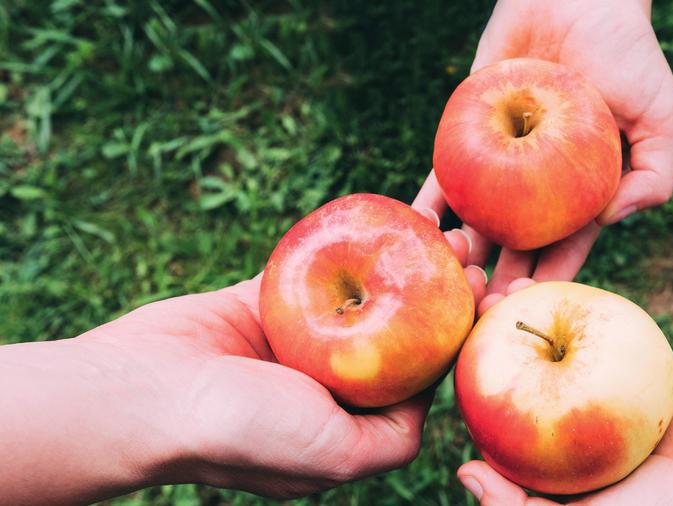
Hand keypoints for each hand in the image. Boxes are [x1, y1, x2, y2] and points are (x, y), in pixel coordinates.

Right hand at [0, 218, 484, 503]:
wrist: (141, 392)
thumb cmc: (241, 432)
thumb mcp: (335, 456)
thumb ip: (392, 440)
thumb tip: (432, 407)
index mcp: (352, 420)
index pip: (424, 374)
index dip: (463, 334)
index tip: (492, 294)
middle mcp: (333, 379)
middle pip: (404, 325)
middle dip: (443, 289)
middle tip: (476, 251)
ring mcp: (303, 336)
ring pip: (369, 288)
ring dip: (408, 257)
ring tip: (450, 224)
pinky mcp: (272, 298)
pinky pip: (321, 262)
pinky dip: (353, 238)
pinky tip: (391, 213)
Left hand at [416, 0, 672, 312]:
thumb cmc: (628, 54)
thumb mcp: (662, 117)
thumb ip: (653, 175)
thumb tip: (609, 222)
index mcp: (584, 192)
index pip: (565, 248)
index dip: (548, 281)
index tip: (527, 309)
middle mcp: (540, 187)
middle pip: (515, 246)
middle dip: (497, 282)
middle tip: (477, 312)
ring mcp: (502, 164)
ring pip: (477, 220)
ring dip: (461, 252)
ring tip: (450, 272)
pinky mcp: (469, 134)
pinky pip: (446, 176)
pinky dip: (429, 202)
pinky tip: (415, 227)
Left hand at [455, 279, 672, 505]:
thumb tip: (463, 469)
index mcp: (538, 454)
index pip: (489, 407)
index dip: (464, 371)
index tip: (444, 339)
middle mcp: (561, 416)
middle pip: (515, 363)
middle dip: (489, 328)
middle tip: (470, 294)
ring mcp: (595, 385)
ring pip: (555, 340)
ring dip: (528, 307)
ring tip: (506, 280)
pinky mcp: (631, 362)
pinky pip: (602, 329)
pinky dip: (581, 305)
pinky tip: (559, 281)